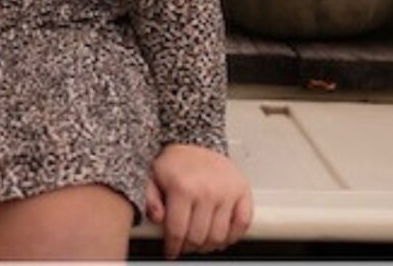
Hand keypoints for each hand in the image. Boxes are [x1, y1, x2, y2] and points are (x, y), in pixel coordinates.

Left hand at [145, 143, 252, 258]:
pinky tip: (220, 236)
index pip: (178, 231)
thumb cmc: (175, 160)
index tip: (171, 252)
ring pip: (219, 236)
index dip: (173, 246)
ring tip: (200, 242)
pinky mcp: (243, 192)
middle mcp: (206, 191)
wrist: (196, 139)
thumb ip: (150, 198)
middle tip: (184, 246)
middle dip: (189, 247)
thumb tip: (158, 219)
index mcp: (182, 187)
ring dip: (209, 246)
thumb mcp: (153, 174)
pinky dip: (232, 237)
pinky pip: (242, 225)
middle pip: (199, 237)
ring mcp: (227, 192)